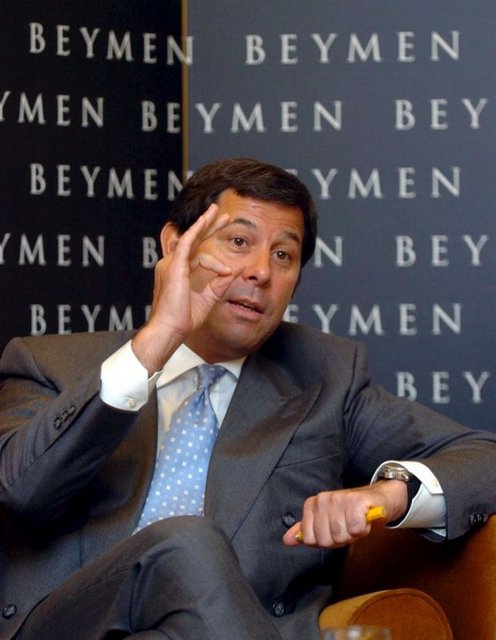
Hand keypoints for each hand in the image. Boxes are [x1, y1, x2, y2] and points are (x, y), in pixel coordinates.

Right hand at [132, 204, 236, 372]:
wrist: (171, 329)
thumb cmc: (184, 319)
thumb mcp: (207, 299)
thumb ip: (219, 285)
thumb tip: (233, 272)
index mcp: (178, 273)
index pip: (196, 253)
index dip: (211, 249)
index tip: (227, 258)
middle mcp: (172, 265)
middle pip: (193, 240)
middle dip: (208, 226)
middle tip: (222, 215)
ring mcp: (171, 265)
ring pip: (193, 240)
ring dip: (207, 225)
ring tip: (220, 214)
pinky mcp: (174, 266)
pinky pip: (186, 243)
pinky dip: (196, 231)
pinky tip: (205, 221)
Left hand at [282, 480, 407, 547]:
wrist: (376, 499)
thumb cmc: (350, 514)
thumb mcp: (326, 523)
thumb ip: (307, 531)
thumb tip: (287, 540)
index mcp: (312, 505)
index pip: (309, 539)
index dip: (325, 541)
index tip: (334, 531)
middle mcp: (322, 499)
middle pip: (325, 539)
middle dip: (340, 539)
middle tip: (348, 527)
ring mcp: (338, 498)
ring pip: (340, 535)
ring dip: (352, 534)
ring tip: (356, 522)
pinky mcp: (355, 501)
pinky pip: (355, 529)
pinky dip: (362, 529)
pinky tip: (364, 519)